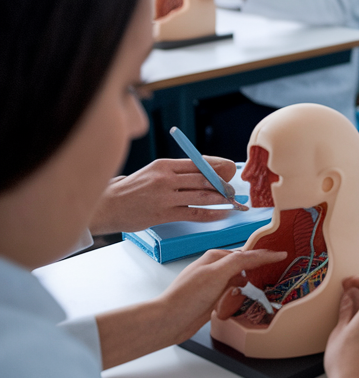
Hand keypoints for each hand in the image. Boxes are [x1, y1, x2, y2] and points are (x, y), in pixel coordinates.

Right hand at [89, 157, 243, 234]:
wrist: (107, 206)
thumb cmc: (130, 189)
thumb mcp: (151, 172)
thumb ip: (174, 172)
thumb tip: (202, 172)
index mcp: (164, 164)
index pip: (198, 162)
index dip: (217, 167)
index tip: (230, 169)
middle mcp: (166, 178)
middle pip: (203, 178)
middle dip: (222, 184)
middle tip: (232, 189)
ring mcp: (165, 197)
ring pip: (202, 196)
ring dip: (221, 199)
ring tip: (233, 201)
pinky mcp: (164, 214)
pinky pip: (194, 213)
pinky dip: (212, 214)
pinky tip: (222, 214)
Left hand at [95, 247, 286, 368]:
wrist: (168, 321)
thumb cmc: (187, 296)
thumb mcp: (217, 274)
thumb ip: (240, 262)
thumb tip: (261, 255)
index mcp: (215, 257)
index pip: (246, 254)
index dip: (264, 255)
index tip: (282, 255)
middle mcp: (214, 269)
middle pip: (243, 266)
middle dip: (258, 267)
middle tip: (277, 268)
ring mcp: (212, 285)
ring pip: (239, 280)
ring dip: (250, 282)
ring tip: (264, 283)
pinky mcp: (211, 300)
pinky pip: (232, 294)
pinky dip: (241, 295)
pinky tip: (243, 299)